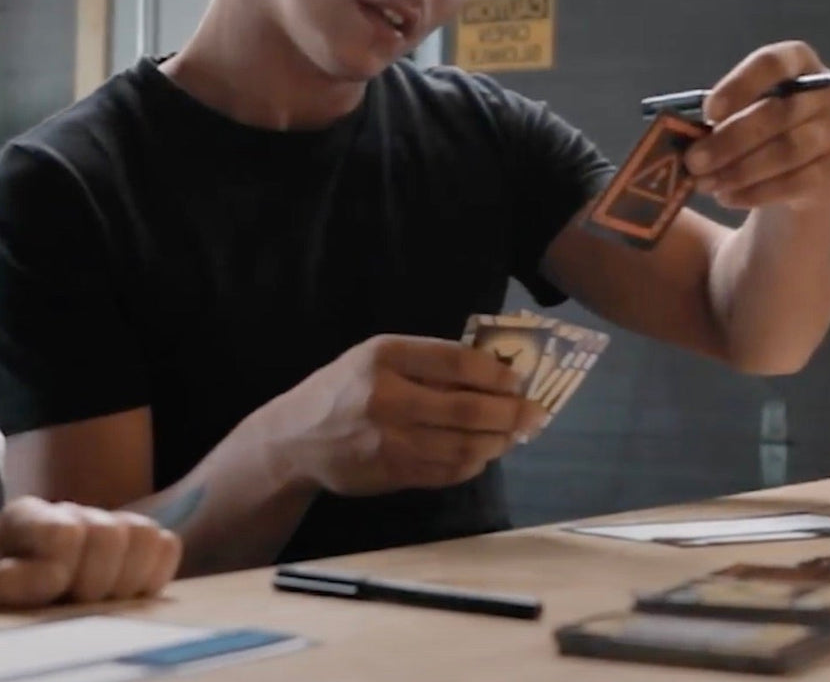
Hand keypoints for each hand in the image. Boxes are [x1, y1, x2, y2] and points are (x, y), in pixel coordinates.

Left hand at [0, 498, 181, 609]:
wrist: (9, 605)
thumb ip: (0, 587)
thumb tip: (34, 575)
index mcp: (23, 519)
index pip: (64, 533)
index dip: (58, 575)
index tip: (45, 599)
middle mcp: (67, 512)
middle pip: (108, 531)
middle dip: (94, 580)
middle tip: (76, 604)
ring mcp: (105, 524)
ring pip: (143, 533)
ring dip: (124, 576)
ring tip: (100, 601)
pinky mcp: (139, 544)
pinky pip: (165, 544)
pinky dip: (152, 573)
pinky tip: (125, 596)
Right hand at [282, 335, 543, 495]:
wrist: (295, 439)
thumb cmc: (342, 389)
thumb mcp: (373, 358)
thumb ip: (424, 362)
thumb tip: (492, 372)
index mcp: (384, 357)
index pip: (456, 362)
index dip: (496, 373)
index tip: (518, 380)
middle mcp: (387, 397)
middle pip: (469, 408)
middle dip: (511, 413)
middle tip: (535, 414)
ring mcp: (390, 440)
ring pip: (465, 445)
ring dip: (499, 442)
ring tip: (513, 435)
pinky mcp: (393, 472)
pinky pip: (449, 471)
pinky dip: (474, 464)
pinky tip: (483, 454)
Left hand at [684, 41, 829, 211]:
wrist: (786, 185)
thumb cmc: (748, 136)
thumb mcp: (728, 119)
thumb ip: (709, 121)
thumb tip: (674, 133)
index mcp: (796, 64)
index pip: (774, 62)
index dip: (741, 84)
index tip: (709, 111)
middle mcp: (825, 94)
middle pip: (778, 112)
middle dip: (729, 139)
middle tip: (693, 161)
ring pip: (787, 150)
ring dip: (739, 169)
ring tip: (704, 183)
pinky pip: (794, 182)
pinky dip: (754, 192)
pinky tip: (726, 197)